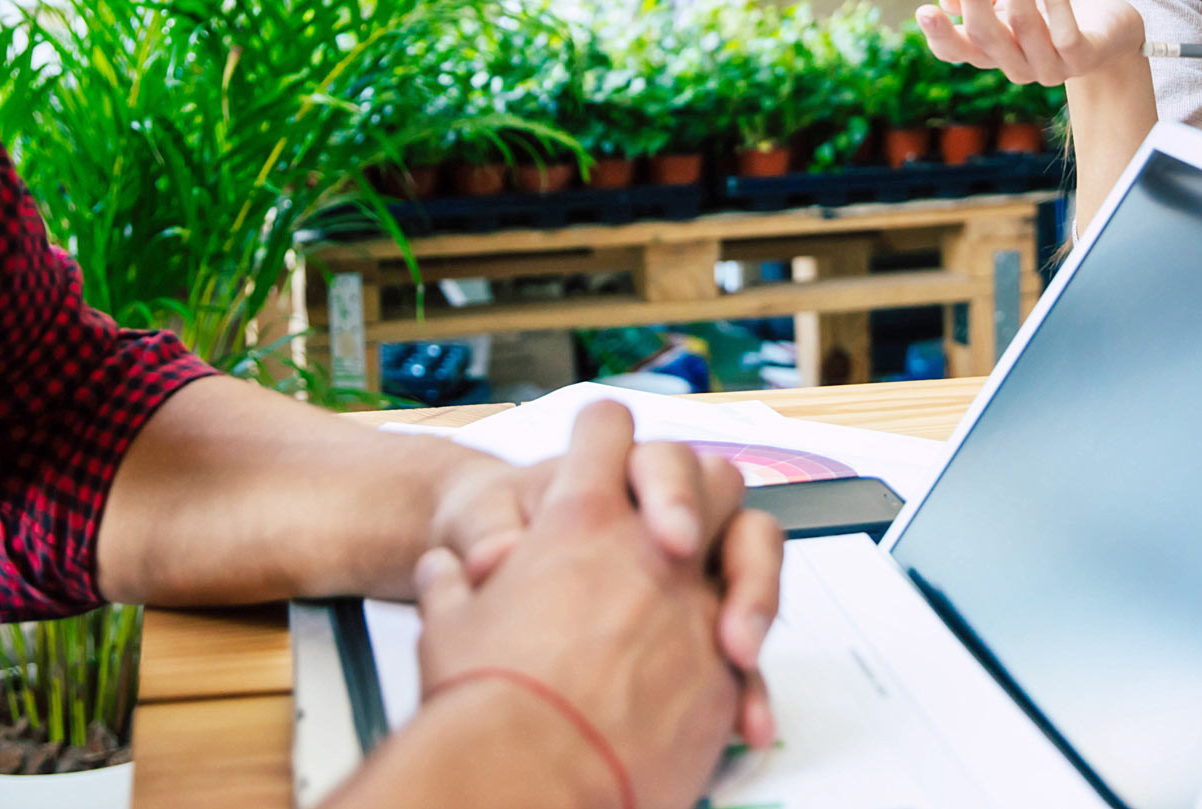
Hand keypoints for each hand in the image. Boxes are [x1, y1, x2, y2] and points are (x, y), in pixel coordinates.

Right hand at [414, 403, 759, 808]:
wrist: (531, 778)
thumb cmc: (486, 701)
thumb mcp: (449, 622)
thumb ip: (457, 583)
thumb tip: (448, 573)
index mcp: (580, 518)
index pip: (605, 427)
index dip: (603, 435)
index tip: (602, 455)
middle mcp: (652, 549)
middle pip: (703, 471)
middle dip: (695, 489)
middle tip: (674, 524)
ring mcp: (698, 606)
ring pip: (753, 541)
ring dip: (739, 557)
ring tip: (713, 589)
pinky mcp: (724, 672)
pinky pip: (752, 640)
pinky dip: (739, 652)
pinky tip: (723, 671)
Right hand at [918, 0, 1144, 84]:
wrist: (1112, 28)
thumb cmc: (1054, 7)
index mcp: (993, 51)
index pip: (957, 51)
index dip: (940, 35)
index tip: (924, 10)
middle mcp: (1016, 65)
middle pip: (986, 35)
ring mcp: (1049, 67)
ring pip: (1024, 24)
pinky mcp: (1082, 58)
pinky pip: (1065, 34)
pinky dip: (1055, 2)